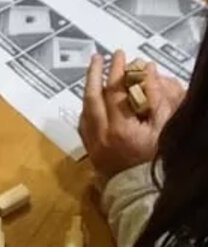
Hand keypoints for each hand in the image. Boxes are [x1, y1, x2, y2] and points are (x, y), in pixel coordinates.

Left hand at [78, 50, 184, 178]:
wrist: (140, 192)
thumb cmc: (155, 159)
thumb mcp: (162, 129)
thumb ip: (156, 99)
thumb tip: (147, 71)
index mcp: (120, 128)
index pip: (115, 92)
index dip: (118, 71)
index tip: (121, 55)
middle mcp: (100, 133)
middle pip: (92, 96)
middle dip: (95, 73)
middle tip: (98, 56)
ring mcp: (91, 141)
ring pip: (84, 107)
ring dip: (88, 88)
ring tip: (94, 72)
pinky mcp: (88, 147)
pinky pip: (83, 120)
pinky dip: (87, 105)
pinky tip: (92, 97)